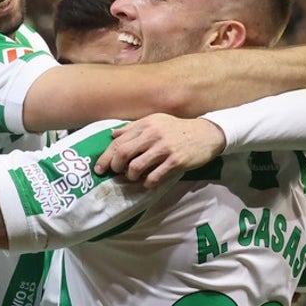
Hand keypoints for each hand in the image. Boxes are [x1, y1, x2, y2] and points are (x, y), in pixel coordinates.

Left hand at [94, 114, 224, 187]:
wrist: (206, 134)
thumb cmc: (177, 129)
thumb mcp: (155, 122)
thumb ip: (133, 128)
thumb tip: (112, 135)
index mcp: (145, 124)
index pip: (119, 141)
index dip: (106, 156)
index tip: (100, 168)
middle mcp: (153, 134)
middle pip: (123, 153)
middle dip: (116, 166)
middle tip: (117, 173)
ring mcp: (164, 148)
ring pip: (136, 167)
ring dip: (131, 176)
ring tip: (134, 177)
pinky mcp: (175, 161)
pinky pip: (154, 177)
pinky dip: (147, 183)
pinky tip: (149, 183)